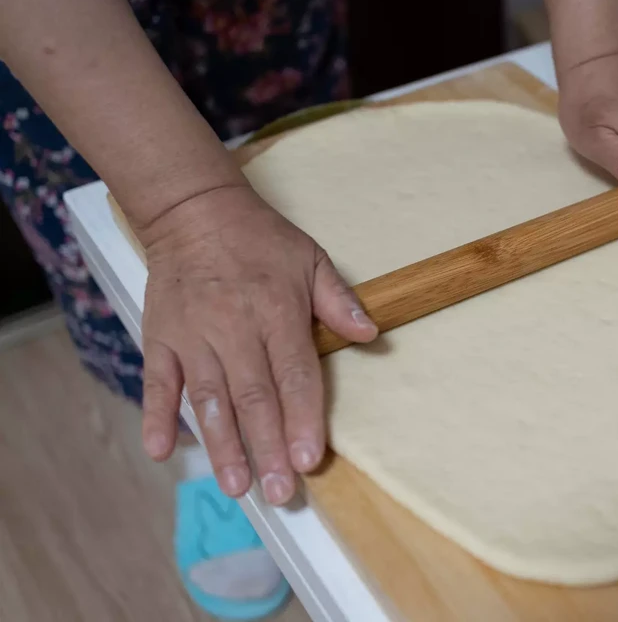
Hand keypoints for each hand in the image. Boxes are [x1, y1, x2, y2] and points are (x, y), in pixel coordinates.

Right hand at [138, 185, 377, 504]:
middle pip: (254, 398)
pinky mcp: (160, 339)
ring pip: (208, 400)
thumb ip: (339, 301)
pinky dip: (157, 417)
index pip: (295, 375)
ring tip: (236, 486)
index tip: (310, 460)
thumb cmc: (260, 239)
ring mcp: (193, 337)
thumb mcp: (311, 258)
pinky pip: (157, 384)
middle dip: (268, 448)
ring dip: (222, 445)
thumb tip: (372, 335)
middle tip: (280, 493)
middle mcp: (234, 329)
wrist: (193, 210)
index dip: (303, 419)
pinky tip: (162, 452)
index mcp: (277, 312)